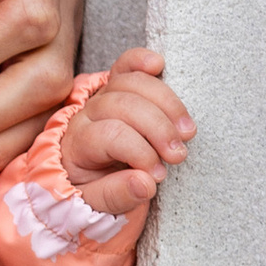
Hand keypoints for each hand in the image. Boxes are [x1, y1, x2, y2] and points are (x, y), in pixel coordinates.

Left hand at [58, 47, 193, 220]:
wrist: (78, 175)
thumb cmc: (89, 189)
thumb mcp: (94, 203)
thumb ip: (116, 196)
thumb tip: (146, 184)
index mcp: (77, 143)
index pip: (110, 136)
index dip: (140, 152)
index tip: (158, 176)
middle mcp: (86, 114)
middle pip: (123, 105)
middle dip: (158, 128)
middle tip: (179, 154)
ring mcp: (101, 97)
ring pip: (131, 83)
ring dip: (166, 103)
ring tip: (187, 132)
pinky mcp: (115, 86)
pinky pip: (125, 66)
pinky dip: (141, 61)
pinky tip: (159, 64)